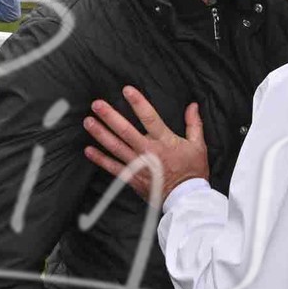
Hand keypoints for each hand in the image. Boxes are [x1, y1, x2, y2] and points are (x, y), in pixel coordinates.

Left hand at [83, 86, 209, 203]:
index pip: (149, 118)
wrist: (186, 198)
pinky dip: (100, 159)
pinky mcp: (132, 178)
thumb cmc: (192, 172)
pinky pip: (113, 167)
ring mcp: (138, 165)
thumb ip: (194, 124)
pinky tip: (89, 150)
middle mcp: (149, 152)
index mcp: (165, 141)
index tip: (127, 90)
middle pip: (126, 131)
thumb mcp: (198, 146)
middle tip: (97, 105)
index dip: (138, 103)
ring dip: (101, 134)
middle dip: (110, 116)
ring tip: (89, 122)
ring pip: (116, 147)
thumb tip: (193, 106)